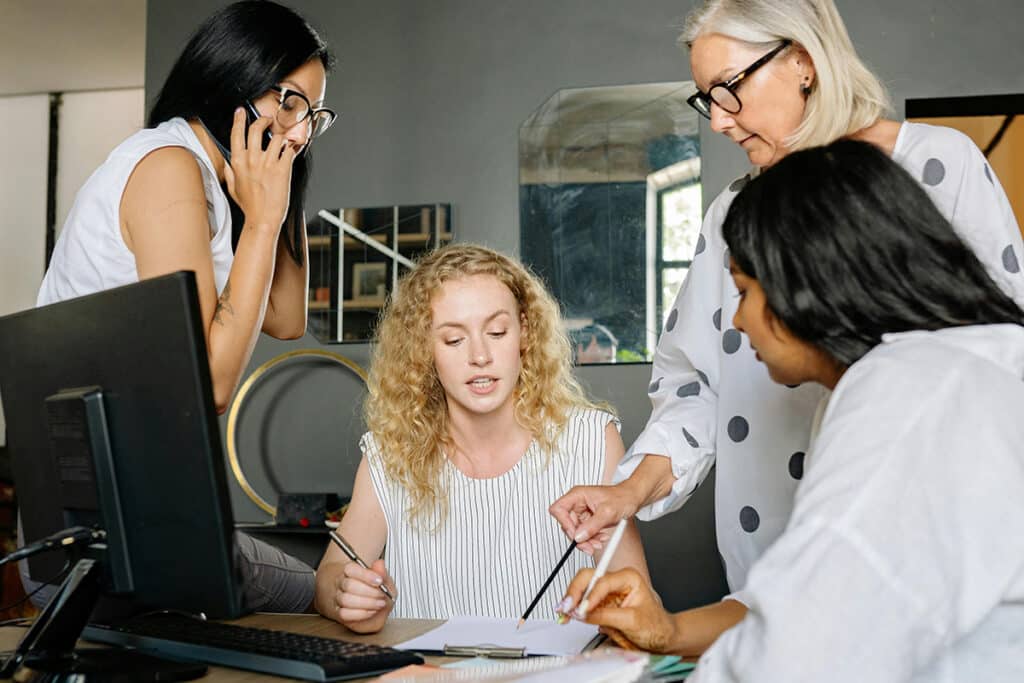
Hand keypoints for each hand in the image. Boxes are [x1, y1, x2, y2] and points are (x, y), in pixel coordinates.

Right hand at [223, 107, 296, 233]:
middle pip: (256, 128)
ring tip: (283, 143)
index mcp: (237, 162)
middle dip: (264, 120)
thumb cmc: (250, 207)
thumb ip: (229, 173)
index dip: (239, 119)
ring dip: (282, 138)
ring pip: (277, 137)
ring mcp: (267, 162)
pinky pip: (289, 149)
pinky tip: (293, 151)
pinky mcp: (282, 168)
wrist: (263, 219)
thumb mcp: (233, 188)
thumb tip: (227, 164)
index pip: (236, 133)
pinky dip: (293, 149)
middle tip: (268, 120)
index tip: (241, 111)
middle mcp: (252, 159)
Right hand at [331, 559, 396, 633]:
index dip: (366, 575)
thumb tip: (379, 564)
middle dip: (369, 591)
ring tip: (379, 604)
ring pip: (346, 600)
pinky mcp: (338, 613)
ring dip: (367, 603)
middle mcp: (341, 583)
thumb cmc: (374, 590)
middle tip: (382, 595)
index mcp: (349, 571)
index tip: (379, 581)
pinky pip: (344, 614)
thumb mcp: (382, 580)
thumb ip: (382, 572)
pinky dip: (360, 614)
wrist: (368, 606)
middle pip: (349, 585)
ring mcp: (338, 598)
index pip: (351, 569)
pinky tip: (371, 611)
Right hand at [549, 483, 638, 554]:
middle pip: (567, 524)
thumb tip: (578, 536)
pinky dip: (592, 538)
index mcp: (577, 495)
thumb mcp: (608, 512)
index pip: (559, 509)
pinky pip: (584, 533)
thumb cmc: (622, 497)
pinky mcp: (588, 519)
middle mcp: (577, 503)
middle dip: (578, 537)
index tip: (575, 534)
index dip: (564, 523)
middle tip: (589, 545)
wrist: (633, 499)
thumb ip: (592, 525)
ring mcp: (582, 512)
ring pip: (576, 531)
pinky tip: (601, 538)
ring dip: (587, 540)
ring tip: (599, 542)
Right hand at [557, 568, 676, 652]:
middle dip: (574, 592)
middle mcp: (614, 582)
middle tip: (567, 606)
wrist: (660, 638)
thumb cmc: (656, 625)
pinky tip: (568, 615)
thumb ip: (606, 616)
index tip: (582, 610)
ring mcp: (605, 594)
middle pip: (587, 578)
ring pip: (581, 589)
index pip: (602, 581)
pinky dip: (572, 609)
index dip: (590, 596)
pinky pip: (581, 604)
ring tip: (564, 613)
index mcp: (627, 577)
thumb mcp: (632, 620)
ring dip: (570, 601)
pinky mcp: (599, 606)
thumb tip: (584, 614)